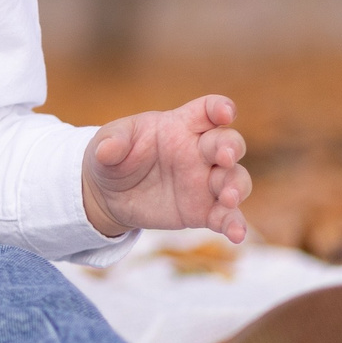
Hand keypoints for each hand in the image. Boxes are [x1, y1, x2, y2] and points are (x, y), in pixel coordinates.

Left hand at [81, 95, 249, 243]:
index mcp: (180, 126)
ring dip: (236, 187)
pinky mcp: (204, 211)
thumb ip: (110, 143)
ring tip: (227, 198)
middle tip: (224, 158)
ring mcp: (205, 182)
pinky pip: (226, 216)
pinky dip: (234, 224)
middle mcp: (199, 151)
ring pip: (235, 179)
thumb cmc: (114, 158)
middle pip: (228, 143)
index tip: (226, 113)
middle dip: (231, 148)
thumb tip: (107, 149)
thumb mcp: (105, 145)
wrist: (110, 196)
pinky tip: (236, 234)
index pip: (207, 110)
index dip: (220, 108)